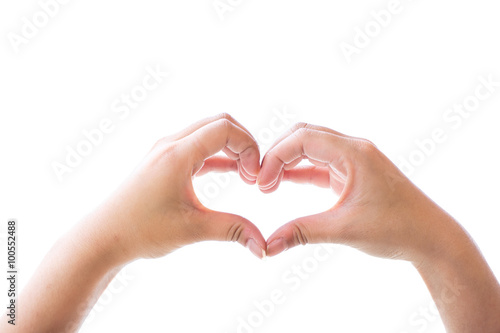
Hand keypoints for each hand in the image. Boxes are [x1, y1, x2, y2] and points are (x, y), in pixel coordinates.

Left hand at [95, 113, 266, 261]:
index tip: (254, 177)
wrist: (103, 237)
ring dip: (231, 148)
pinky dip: (218, 156)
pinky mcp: (164, 162)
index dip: (248, 146)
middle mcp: (171, 145)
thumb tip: (264, 247)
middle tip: (253, 174)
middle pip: (219, 123)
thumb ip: (233, 231)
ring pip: (208, 133)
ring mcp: (166, 151)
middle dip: (243, 143)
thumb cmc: (141, 231)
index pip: (224, 128)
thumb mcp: (192, 230)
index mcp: (177, 154)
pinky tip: (231, 173)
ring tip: (246, 175)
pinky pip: (198, 148)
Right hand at [258, 122, 499, 331]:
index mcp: (354, 152)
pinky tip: (283, 183)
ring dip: (287, 161)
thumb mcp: (344, 230)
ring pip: (311, 147)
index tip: (261, 183)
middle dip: (278, 154)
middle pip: (304, 135)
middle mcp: (353, 149)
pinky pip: (319, 164)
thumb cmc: (396, 229)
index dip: (276, 156)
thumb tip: (268, 246)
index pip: (303, 138)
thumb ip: (302, 233)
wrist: (430, 237)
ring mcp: (354, 159)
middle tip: (261, 181)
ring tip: (268, 184)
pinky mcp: (353, 172)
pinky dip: (299, 171)